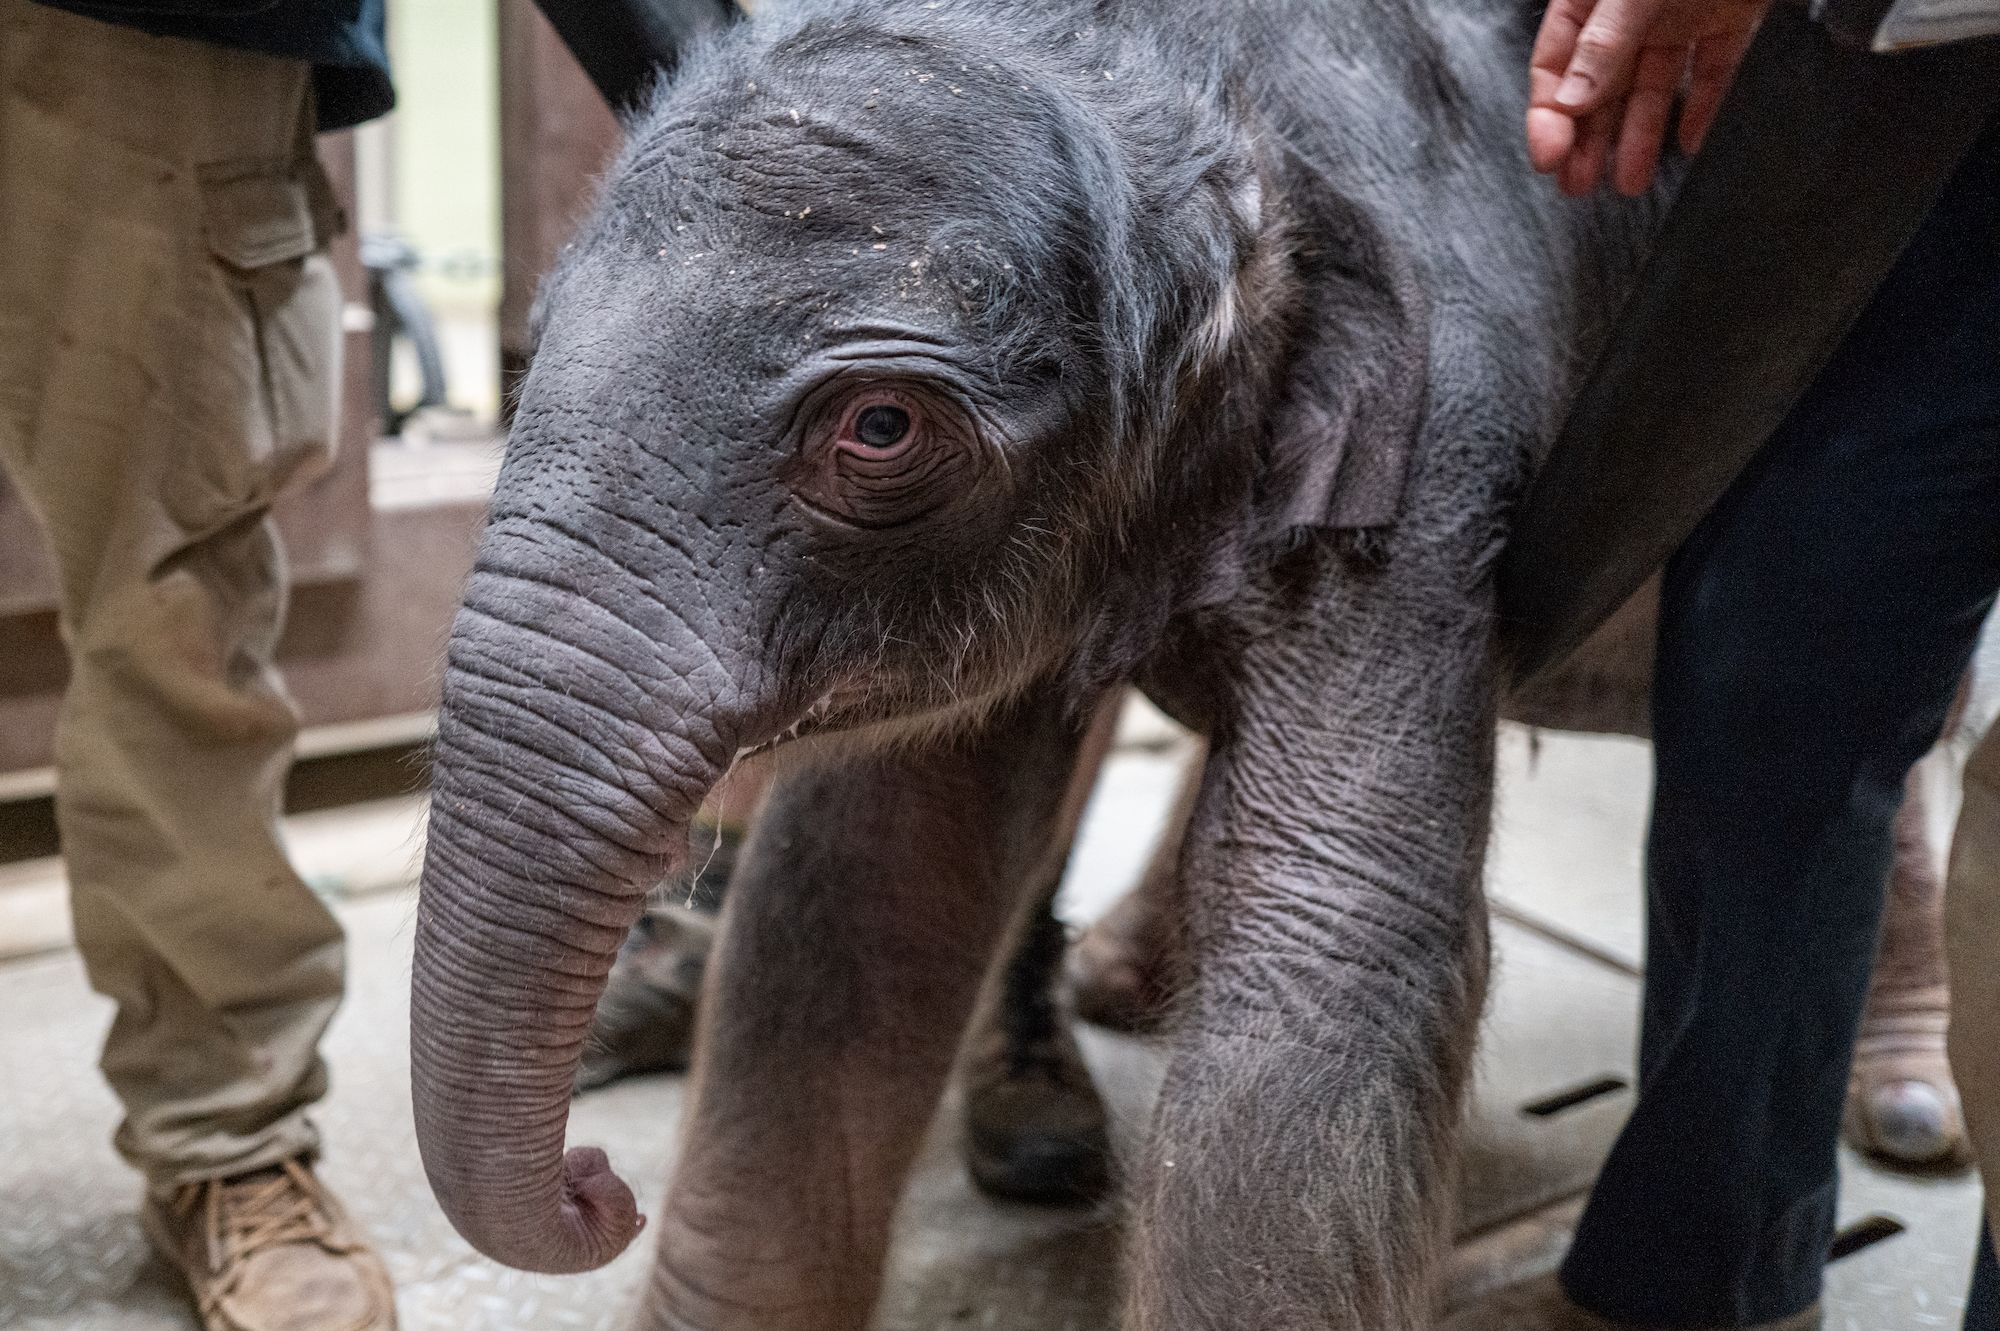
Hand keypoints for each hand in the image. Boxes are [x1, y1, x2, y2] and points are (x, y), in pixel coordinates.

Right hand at [1527, 0, 1770, 195]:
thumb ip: (1605, 41)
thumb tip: (1572, 98)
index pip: (1558, 64)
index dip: (1548, 114)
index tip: (1549, 157)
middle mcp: (1631, 9)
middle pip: (1600, 84)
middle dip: (1588, 138)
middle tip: (1578, 185)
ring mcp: (1679, 13)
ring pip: (1650, 86)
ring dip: (1637, 136)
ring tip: (1628, 182)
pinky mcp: (1728, 16)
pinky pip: (1712, 70)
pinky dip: (1703, 108)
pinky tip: (1691, 142)